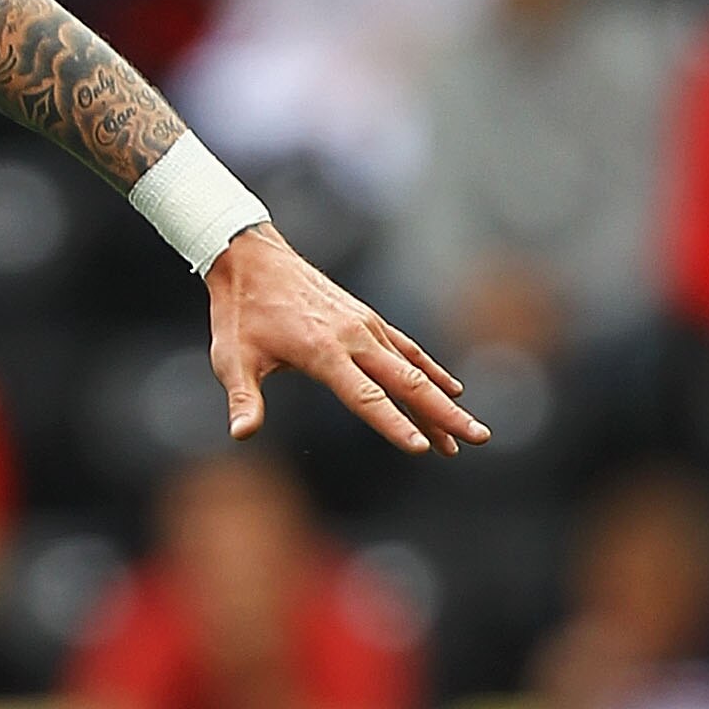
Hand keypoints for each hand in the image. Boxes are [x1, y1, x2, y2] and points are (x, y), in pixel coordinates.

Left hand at [206, 226, 488, 458]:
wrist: (252, 261)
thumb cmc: (239, 314)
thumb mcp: (231, 359)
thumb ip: (243, 399)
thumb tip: (241, 434)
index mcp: (322, 352)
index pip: (366, 397)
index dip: (394, 424)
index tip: (421, 448)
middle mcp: (354, 338)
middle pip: (407, 383)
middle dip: (444, 415)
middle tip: (476, 439)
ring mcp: (365, 326)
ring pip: (413, 369)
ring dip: (442, 402)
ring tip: (467, 433)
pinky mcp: (367, 320)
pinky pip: (407, 348)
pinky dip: (431, 370)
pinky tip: (450, 390)